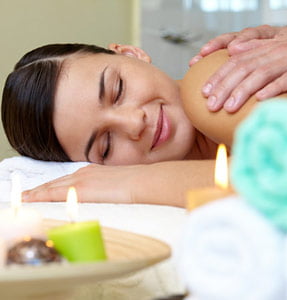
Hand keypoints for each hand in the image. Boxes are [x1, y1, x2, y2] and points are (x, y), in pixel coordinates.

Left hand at [22, 164, 136, 203]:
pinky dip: (40, 196)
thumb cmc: (137, 185)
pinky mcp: (80, 190)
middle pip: (56, 182)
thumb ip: (108, 191)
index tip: (42, 191)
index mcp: (93, 172)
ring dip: (37, 192)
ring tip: (25, 197)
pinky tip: (31, 199)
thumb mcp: (119, 186)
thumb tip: (106, 200)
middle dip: (40, 189)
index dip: (53, 186)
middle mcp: (84, 173)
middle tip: (25, 195)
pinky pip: (53, 193)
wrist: (144, 182)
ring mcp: (81, 180)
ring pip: (52, 186)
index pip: (67, 181)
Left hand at [202, 28, 286, 112]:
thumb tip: (234, 53)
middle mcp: (276, 51)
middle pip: (243, 68)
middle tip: (209, 105)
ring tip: (228, 108)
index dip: (218, 76)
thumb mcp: (283, 49)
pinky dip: (272, 90)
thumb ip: (259, 50)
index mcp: (268, 48)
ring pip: (261, 74)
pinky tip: (259, 101)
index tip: (203, 92)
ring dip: (242, 91)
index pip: (236, 61)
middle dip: (224, 87)